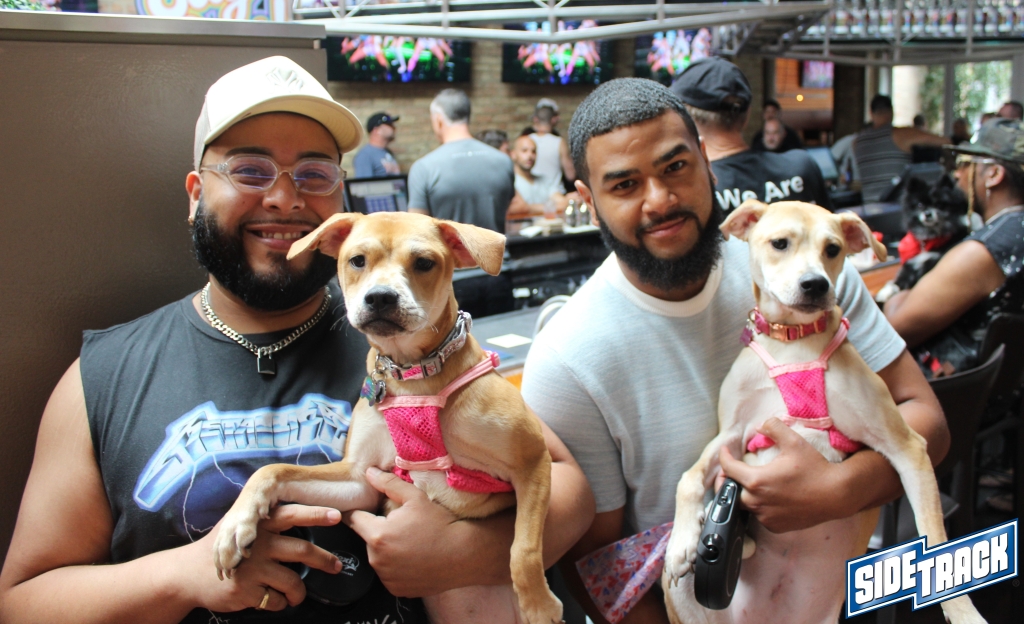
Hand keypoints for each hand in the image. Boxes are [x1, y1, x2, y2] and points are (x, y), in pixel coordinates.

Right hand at [179, 505, 344, 612]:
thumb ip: (267, 522)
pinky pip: (276, 600)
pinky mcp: (245, 591)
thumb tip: (304, 515)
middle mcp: (258, 544)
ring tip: (297, 595)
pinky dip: (280, 603)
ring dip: (300, 592)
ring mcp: (252, 568)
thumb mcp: (240, 527)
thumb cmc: (222, 548)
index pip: (292, 515)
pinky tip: (273, 600)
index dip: (316, 514)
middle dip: (324, 560)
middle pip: (302, 550)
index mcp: (259, 525)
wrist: (187, 574)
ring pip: (293, 581)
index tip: (337, 516)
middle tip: (337, 566)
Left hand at [344, 467, 468, 596]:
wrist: (464, 555)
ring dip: (387, 550)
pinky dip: (397, 567)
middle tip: (401, 526)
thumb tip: (369, 472)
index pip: (354, 520)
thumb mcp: (415, 498)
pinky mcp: (397, 590)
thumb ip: (389, 484)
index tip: (370, 510)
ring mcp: (387, 578)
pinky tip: (414, 559)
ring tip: (410, 543)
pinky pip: (390, 575)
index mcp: (377, 535)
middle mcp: (377, 560)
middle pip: (368, 539)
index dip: (361, 512)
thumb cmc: (440, 524)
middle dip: (379, 531)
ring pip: (378, 558)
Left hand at [718, 418, 845, 532]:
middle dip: (727, 480)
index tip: (725, 451)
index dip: (723, 456)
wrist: (837, 494)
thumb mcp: (794, 441)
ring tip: (749, 483)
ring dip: (744, 494)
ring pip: (745, 506)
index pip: (727, 468)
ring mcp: (766, 517)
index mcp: (756, 481)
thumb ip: (773, 427)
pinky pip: (760, 516)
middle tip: (731, 471)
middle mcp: (757, 502)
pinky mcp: (775, 526)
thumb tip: (760, 426)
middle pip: (730, 492)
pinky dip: (759, 507)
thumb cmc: (815, 468)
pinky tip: (768, 498)